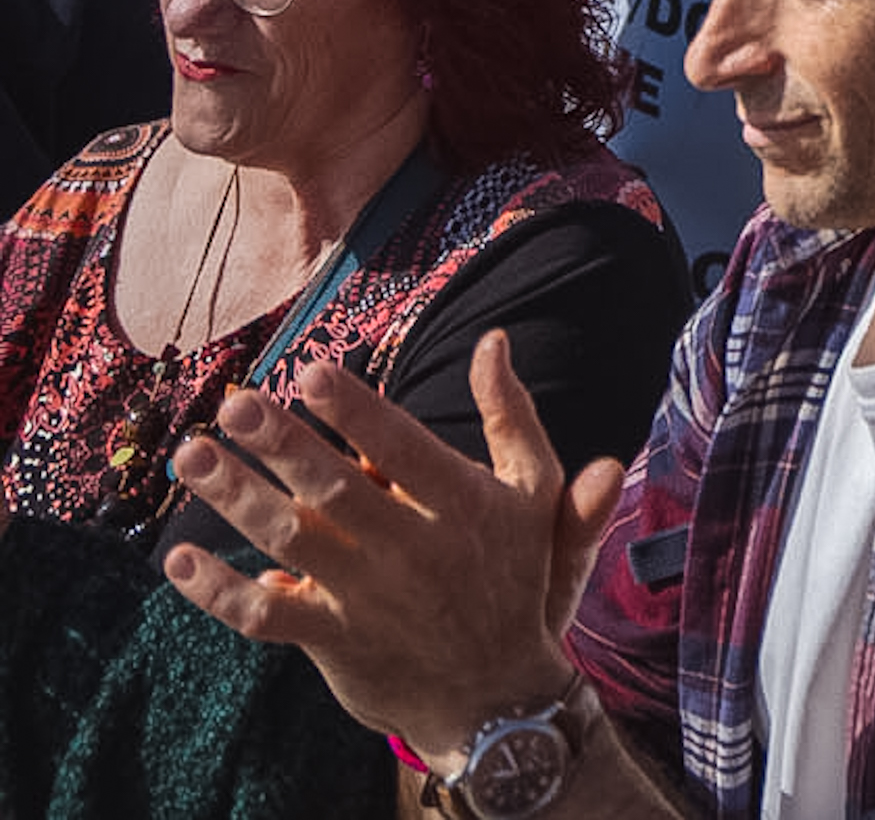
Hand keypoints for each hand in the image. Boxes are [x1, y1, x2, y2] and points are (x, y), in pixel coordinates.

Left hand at [157, 339, 615, 766]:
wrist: (496, 692)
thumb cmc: (513, 573)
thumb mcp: (535, 490)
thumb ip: (511, 415)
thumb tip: (493, 340)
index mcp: (462, 503)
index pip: (400, 447)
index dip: (355, 411)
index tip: (310, 372)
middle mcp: (412, 548)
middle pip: (334, 489)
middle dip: (280, 443)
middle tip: (233, 405)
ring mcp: (368, 597)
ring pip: (291, 541)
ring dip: (238, 498)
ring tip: (194, 456)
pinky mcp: (334, 640)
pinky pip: (266, 616)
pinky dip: (221, 592)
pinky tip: (181, 560)